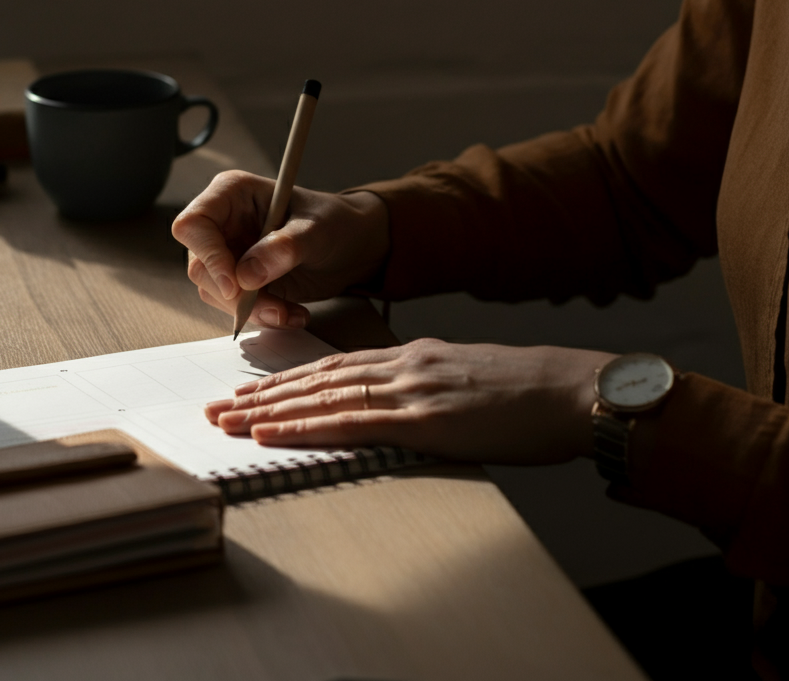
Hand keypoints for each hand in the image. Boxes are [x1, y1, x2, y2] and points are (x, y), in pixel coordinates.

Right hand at [171, 171, 389, 327]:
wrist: (352, 246)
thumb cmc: (334, 222)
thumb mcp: (316, 229)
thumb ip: (284, 247)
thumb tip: (246, 275)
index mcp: (232, 194)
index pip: (194, 223)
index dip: (207, 254)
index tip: (234, 284)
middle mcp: (223, 223)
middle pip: (199, 264)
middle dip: (234, 294)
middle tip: (273, 307)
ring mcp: (228, 253)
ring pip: (214, 292)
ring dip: (251, 310)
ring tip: (290, 312)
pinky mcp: (239, 281)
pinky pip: (234, 307)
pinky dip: (262, 316)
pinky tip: (292, 314)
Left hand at [205, 338, 615, 464]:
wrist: (571, 390)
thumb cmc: (525, 390)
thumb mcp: (463, 375)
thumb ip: (421, 382)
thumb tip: (391, 400)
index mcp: (409, 354)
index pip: (331, 365)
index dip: (285, 379)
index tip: (249, 392)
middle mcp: (401, 364)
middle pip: (316, 377)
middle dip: (261, 394)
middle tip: (217, 407)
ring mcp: (411, 389)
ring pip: (323, 396)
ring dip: (270, 411)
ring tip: (228, 422)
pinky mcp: (425, 419)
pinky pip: (353, 423)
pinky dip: (305, 428)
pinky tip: (272, 434)